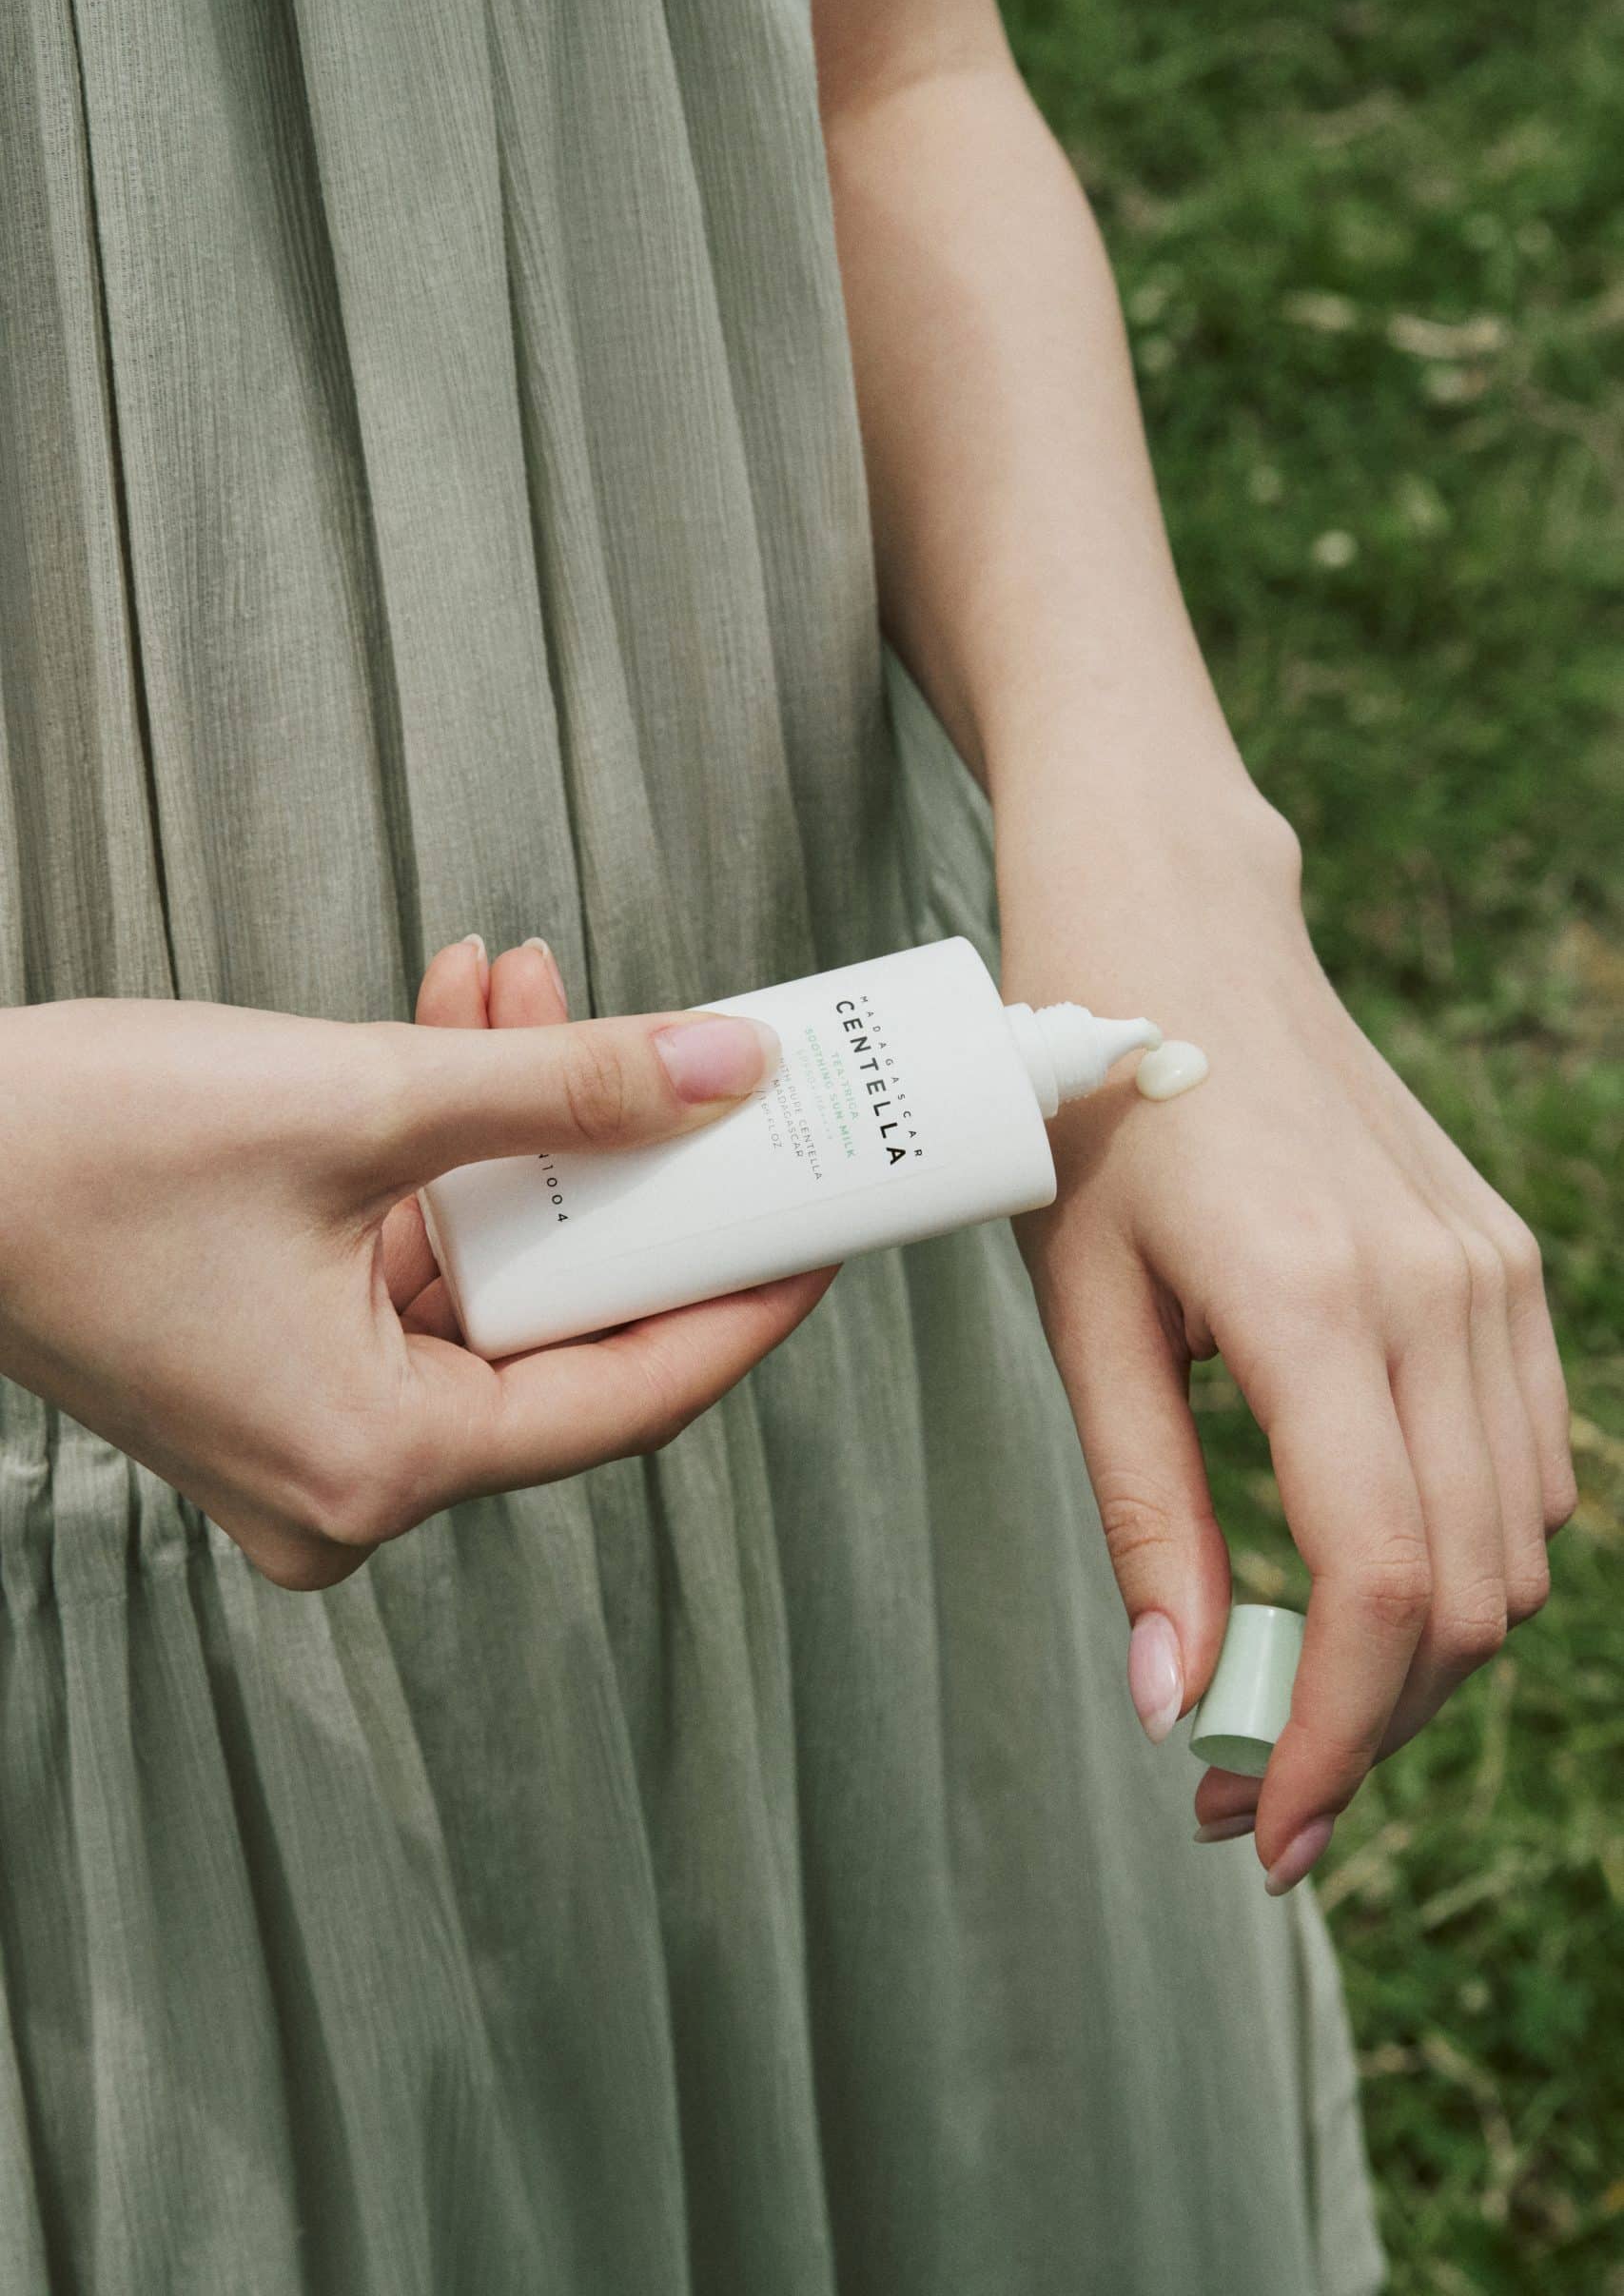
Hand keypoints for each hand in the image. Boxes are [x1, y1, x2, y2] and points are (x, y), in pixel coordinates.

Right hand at [0, 947, 831, 1590]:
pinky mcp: (268, 1367)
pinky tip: (463, 1019)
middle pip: (555, 1326)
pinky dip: (437, 1158)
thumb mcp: (356, 1102)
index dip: (740, 1300)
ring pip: (477, 1274)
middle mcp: (347, 1480)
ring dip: (514, 1131)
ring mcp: (303, 1430)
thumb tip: (724, 1068)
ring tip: (528, 986)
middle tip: (690, 1066)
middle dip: (607, 1165)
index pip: (628, 1394)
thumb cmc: (72, 1152)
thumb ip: (561, 1088)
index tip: (821, 1227)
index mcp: (379, 1462)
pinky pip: (401, 1266)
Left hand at [1009, 834, 1575, 1894]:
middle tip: (1251, 1787)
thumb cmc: (1093, 1123)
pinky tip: (1355, 1563)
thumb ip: (1141, 1507)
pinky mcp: (1508, 1264)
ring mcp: (1495, 1277)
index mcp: (1316, 1306)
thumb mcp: (1084, 1314)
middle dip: (1368, 1729)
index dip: (1334, 1745)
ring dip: (1415, 1656)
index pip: (1377, 1590)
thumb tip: (1180, 1703)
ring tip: (1294, 1689)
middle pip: (1462, 1601)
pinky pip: (1527, 1469)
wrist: (1178, 943)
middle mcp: (1441, 1296)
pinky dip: (1458, 1556)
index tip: (1265, 1832)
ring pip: (1513, 1552)